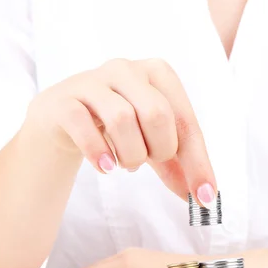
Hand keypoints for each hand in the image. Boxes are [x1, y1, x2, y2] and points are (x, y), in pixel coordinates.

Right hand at [24, 58, 217, 206]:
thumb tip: (204, 197)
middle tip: (148, 161)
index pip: (186, 121)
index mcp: (158, 74)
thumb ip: (178, 167)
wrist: (62, 121)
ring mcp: (92, 81)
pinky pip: (83, 124)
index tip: (205, 197)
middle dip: (159, 151)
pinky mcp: (63, 100)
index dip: (198, 162)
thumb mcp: (153, 144)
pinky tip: (104, 166)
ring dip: (130, 155)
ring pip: (122, 119)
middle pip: (157, 114)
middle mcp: (127, 69)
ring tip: (124, 164)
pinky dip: (98, 151)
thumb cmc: (117, 129)